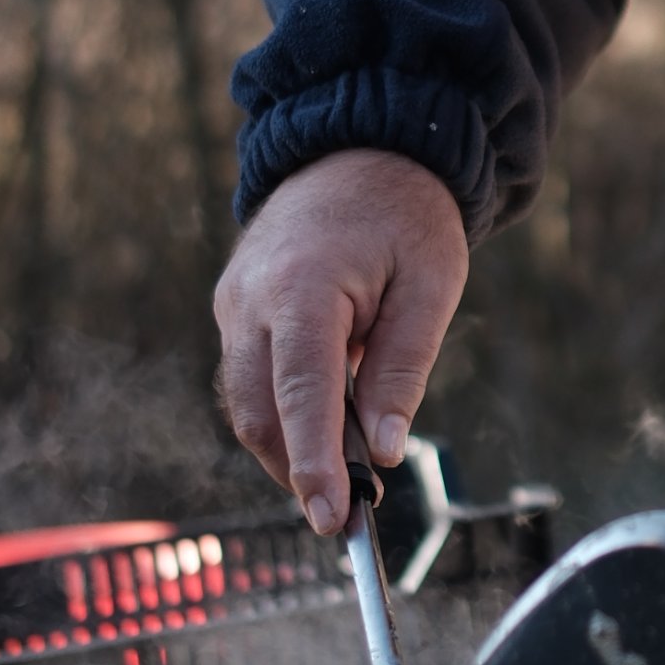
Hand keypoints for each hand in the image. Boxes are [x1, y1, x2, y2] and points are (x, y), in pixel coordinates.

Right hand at [213, 149, 468, 531]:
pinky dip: (280, 410)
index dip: (313, 465)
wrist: (361, 146)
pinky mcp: (234, 305)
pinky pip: (248, 374)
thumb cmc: (405, 215)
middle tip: (343, 515)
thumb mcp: (430, 286)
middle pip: (257, 410)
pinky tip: (324, 424)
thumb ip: (403, 368)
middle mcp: (251, 298)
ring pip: (246, 400)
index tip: (332, 519)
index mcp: (303, 289)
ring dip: (286, 444)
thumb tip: (381, 451)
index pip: (301, 396)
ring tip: (340, 475)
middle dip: (294, 470)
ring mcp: (234, 301)